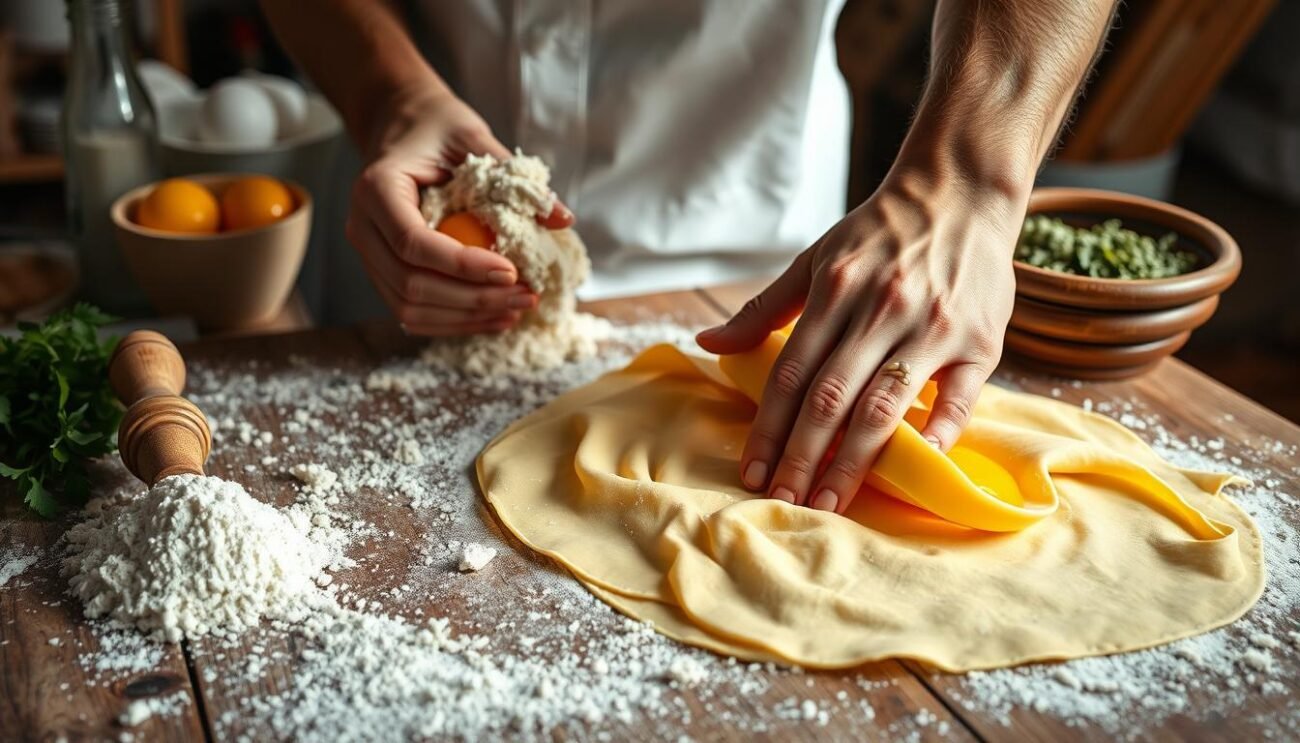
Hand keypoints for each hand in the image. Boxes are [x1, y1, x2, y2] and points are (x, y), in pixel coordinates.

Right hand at [345, 89, 573, 336]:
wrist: (406, 129)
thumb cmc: (439, 130)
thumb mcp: (476, 140)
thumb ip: (515, 180)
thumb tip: (564, 219)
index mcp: (377, 189)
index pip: (413, 243)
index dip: (463, 265)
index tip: (511, 271)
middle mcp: (362, 227)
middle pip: (410, 284)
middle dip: (473, 298)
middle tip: (526, 296)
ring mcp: (369, 255)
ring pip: (410, 308)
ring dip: (467, 317)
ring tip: (516, 310)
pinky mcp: (383, 274)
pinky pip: (414, 311)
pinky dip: (456, 321)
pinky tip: (496, 316)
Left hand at [696, 168, 1021, 514]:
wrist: (961, 192)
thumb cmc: (880, 233)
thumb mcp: (816, 259)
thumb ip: (765, 308)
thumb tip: (707, 343)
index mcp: (836, 289)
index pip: (791, 373)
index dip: (768, 427)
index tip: (752, 471)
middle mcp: (882, 308)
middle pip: (831, 396)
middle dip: (801, 455)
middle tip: (784, 500)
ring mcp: (934, 326)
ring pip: (884, 403)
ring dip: (853, 460)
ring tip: (829, 501)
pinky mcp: (982, 340)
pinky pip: (960, 398)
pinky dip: (938, 433)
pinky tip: (914, 466)